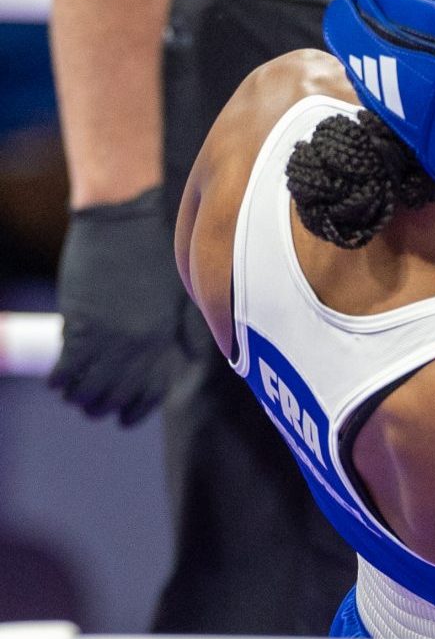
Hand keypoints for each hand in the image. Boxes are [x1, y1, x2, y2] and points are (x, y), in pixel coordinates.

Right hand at [50, 187, 204, 425]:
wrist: (125, 220)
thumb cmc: (152, 252)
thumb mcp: (174, 295)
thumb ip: (172, 329)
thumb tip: (174, 358)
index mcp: (165, 336)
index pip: (152, 390)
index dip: (136, 409)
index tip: (124, 418)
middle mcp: (140, 344)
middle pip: (118, 394)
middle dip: (103, 408)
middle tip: (91, 409)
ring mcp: (110, 336)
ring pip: (90, 387)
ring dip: (79, 398)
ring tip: (72, 397)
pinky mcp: (81, 324)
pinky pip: (68, 367)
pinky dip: (60, 380)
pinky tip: (56, 383)